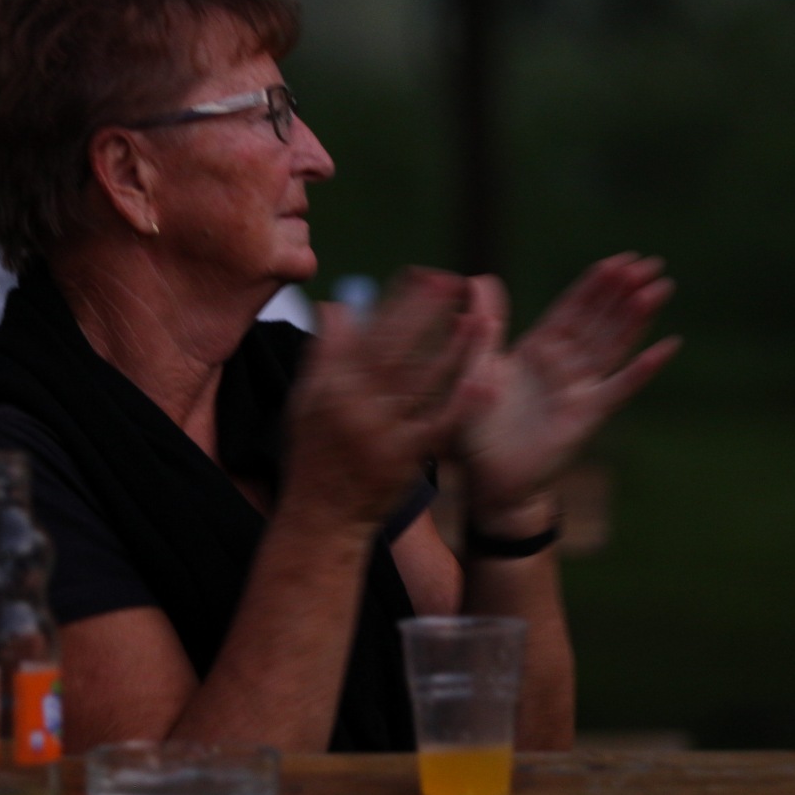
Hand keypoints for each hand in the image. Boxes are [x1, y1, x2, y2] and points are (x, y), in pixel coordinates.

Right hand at [285, 269, 487, 528]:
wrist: (321, 518)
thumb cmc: (314, 456)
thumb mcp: (305, 400)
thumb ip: (324, 352)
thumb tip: (335, 304)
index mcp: (331, 385)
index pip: (367, 333)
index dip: (397, 302)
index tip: (423, 275)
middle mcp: (355, 404)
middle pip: (396, 349)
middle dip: (426, 313)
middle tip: (454, 281)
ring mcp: (381, 432)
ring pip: (422, 383)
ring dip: (454, 350)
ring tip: (482, 318)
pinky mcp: (406, 459)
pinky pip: (439, 426)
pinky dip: (464, 403)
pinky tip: (489, 381)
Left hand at [454, 255, 677, 525]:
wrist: (486, 480)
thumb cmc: (478, 428)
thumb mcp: (475, 367)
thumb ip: (485, 325)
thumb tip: (478, 278)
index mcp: (537, 350)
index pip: (571, 309)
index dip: (595, 284)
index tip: (619, 259)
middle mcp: (563, 365)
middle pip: (598, 320)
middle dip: (622, 291)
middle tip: (650, 262)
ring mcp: (579, 389)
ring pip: (612, 345)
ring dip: (635, 317)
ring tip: (659, 288)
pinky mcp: (588, 416)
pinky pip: (619, 388)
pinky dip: (642, 368)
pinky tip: (667, 346)